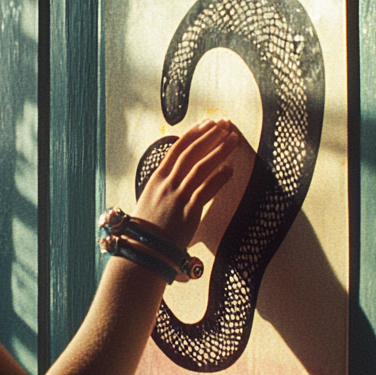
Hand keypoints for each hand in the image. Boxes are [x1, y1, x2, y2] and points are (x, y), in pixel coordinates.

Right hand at [132, 119, 239, 250]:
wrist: (142, 250)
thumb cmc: (146, 229)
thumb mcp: (150, 200)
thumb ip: (164, 187)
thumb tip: (178, 176)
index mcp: (156, 178)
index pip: (177, 148)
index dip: (195, 133)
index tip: (208, 123)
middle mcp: (167, 183)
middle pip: (192, 152)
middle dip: (211, 136)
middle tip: (226, 125)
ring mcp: (177, 196)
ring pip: (201, 167)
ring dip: (219, 151)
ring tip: (233, 140)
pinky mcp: (188, 211)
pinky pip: (206, 190)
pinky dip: (219, 178)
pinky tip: (230, 169)